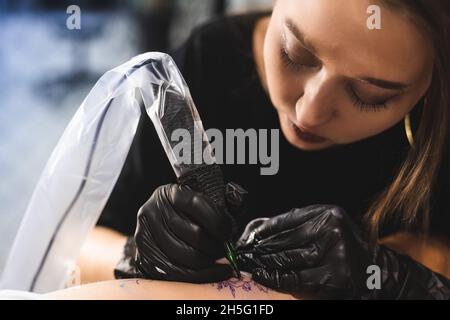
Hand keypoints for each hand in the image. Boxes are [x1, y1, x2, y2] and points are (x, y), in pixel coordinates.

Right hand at [115, 182, 246, 282]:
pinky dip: (199, 276)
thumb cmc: (183, 213)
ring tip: (218, 259)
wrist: (157, 223)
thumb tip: (233, 220)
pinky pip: (175, 272)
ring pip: (185, 255)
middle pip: (193, 233)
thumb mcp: (197, 200)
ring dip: (208, 261)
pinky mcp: (144, 255)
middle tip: (225, 249)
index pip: (196, 204)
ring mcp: (145, 234)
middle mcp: (153, 211)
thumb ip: (214, 206)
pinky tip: (212, 272)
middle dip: (215, 245)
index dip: (217, 221)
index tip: (228, 233)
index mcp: (169, 193)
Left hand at [236, 205, 449, 298]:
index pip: (285, 219)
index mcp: (327, 213)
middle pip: (284, 239)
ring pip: (287, 257)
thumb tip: (258, 229)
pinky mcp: (333, 276)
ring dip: (263, 262)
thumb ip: (295, 225)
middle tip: (241, 253)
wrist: (372, 272)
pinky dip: (274, 277)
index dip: (262, 229)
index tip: (246, 237)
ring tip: (247, 263)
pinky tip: (262, 275)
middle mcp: (331, 229)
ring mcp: (334, 253)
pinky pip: (295, 276)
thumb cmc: (342, 248)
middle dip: (258, 247)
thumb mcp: (322, 227)